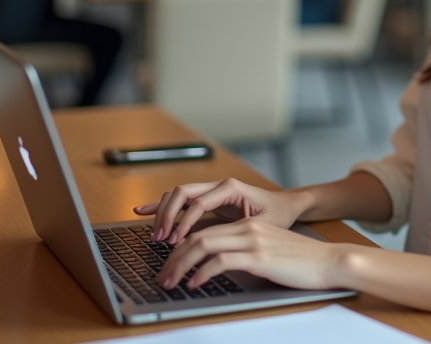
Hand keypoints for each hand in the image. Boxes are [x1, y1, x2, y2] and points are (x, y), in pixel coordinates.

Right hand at [133, 178, 303, 244]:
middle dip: (168, 215)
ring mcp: (211, 191)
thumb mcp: (263, 224)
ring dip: (164, 213)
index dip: (184, 222)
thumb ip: (239, 230)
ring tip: (157, 235)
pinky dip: (161, 206)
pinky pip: (180, 201)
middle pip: (182, 193)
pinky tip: (143, 211)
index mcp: (231, 188)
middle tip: (162, 238)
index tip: (176, 241)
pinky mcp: (207, 200)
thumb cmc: (278, 215)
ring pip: (178, 195)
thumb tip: (217, 244)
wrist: (287, 206)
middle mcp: (218, 186)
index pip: (198, 202)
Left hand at [158, 217, 347, 290]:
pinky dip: (202, 272)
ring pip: (203, 245)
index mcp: (246, 225)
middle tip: (161, 277)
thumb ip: (244, 253)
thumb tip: (217, 268)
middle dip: (173, 258)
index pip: (203, 231)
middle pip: (196, 237)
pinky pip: (221, 261)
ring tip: (170, 282)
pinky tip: (194, 283)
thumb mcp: (267, 252)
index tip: (168, 265)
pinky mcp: (259, 256)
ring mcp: (252, 240)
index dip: (180, 248)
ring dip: (180, 265)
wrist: (329, 261)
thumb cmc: (301, 261)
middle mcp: (246, 228)